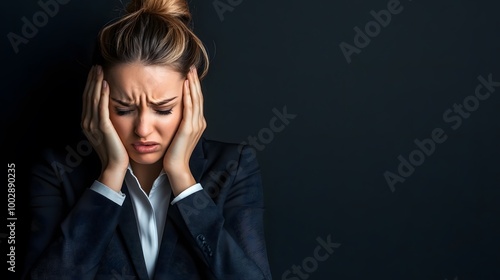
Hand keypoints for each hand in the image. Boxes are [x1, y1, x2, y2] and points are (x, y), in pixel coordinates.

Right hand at [81, 65, 128, 191]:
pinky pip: (101, 107)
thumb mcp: (109, 132)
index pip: (87, 99)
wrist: (115, 166)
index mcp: (88, 123)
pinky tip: (105, 84)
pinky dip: (102, 95)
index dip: (91, 84)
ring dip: (96, 83)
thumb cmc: (115, 150)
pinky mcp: (103, 127)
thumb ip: (106, 120)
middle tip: (97, 65)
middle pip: (88, 96)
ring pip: (93, 99)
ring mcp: (93, 125)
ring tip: (100, 70)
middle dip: (92, 80)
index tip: (96, 72)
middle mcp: (87, 122)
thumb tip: (110, 108)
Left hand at [163, 66, 205, 195]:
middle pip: (198, 97)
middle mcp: (199, 122)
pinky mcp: (188, 129)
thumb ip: (178, 123)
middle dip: (195, 81)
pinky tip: (185, 86)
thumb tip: (171, 112)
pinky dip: (188, 96)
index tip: (189, 74)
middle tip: (192, 67)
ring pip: (195, 100)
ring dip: (192, 85)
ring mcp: (195, 125)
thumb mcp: (176, 134)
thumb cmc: (173, 154)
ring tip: (189, 72)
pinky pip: (189, 108)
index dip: (194, 86)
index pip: (196, 100)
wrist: (176, 168)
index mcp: (196, 123)